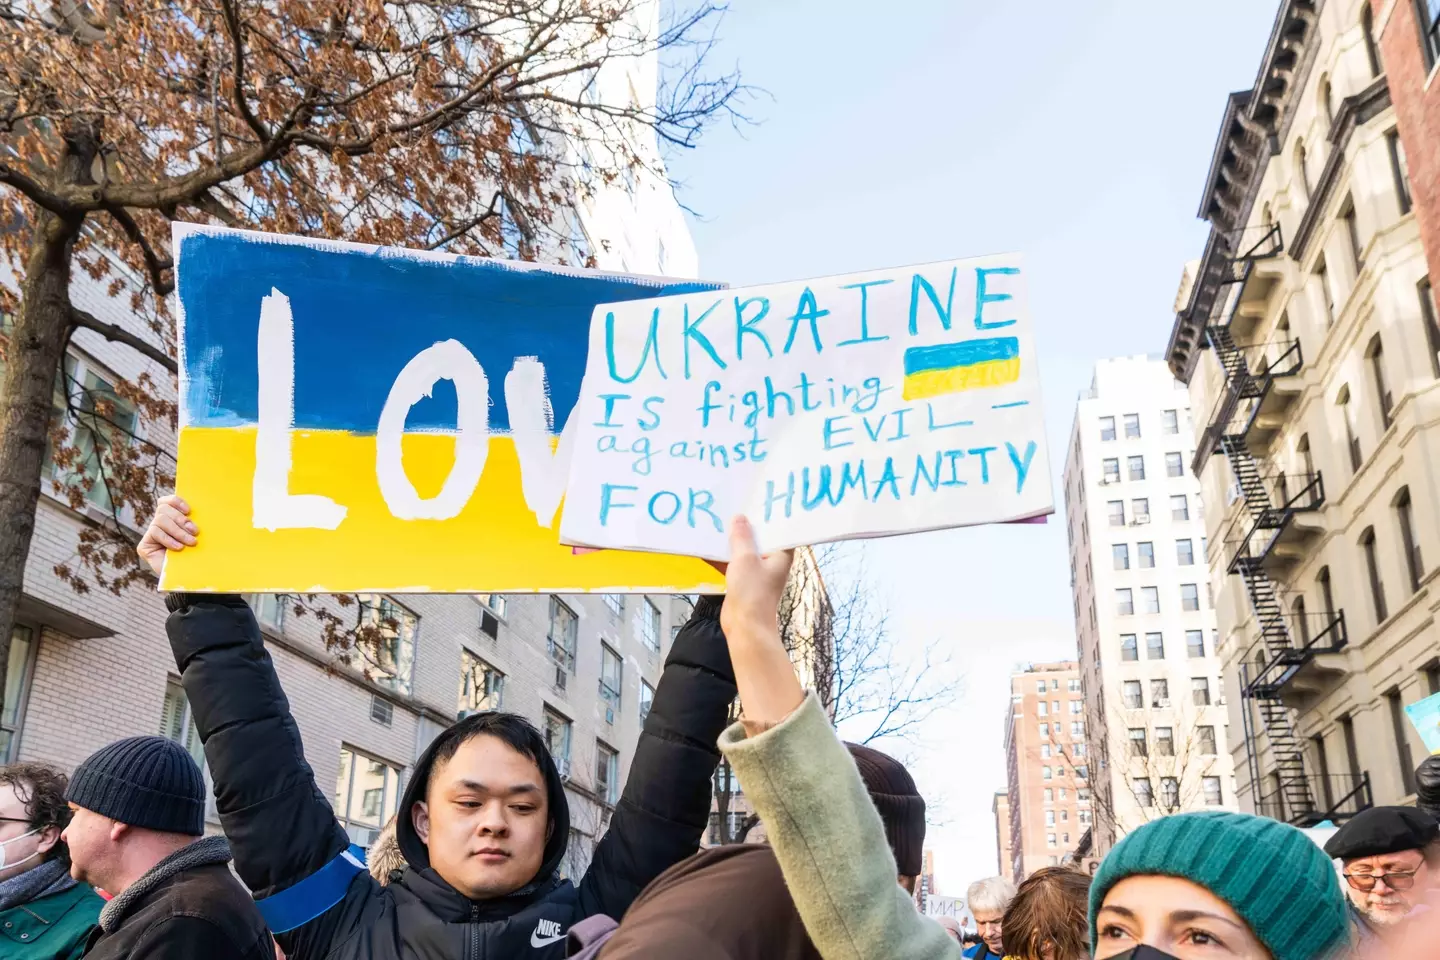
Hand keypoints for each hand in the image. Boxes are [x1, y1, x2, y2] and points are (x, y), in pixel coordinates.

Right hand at [138, 495, 196, 576]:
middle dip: (181, 519)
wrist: (187, 578)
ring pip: (160, 520)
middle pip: (163, 509)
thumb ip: (194, 525)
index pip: (166, 502)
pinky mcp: (144, 546)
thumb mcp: (197, 537)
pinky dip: (169, 539)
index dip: (176, 501)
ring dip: (178, 531)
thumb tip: (205, 510)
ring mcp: (151, 535)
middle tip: (195, 531)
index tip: (189, 510)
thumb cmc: (196, 556)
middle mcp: (159, 524)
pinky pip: (155, 533)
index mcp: (171, 518)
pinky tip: (178, 548)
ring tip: (190, 542)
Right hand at [720, 516, 792, 640]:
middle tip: (733, 506)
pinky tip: (708, 546)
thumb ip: (741, 536)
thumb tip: (739, 518)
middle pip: (759, 538)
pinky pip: (733, 563)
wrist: (745, 627)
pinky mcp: (744, 582)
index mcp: (781, 554)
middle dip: (746, 526)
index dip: (768, 516)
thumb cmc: (752, 593)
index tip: (756, 500)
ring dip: (732, 541)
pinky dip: (723, 556)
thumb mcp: (745, 558)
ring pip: (744, 551)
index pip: (778, 529)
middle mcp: (772, 562)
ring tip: (719, 521)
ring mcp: (758, 572)